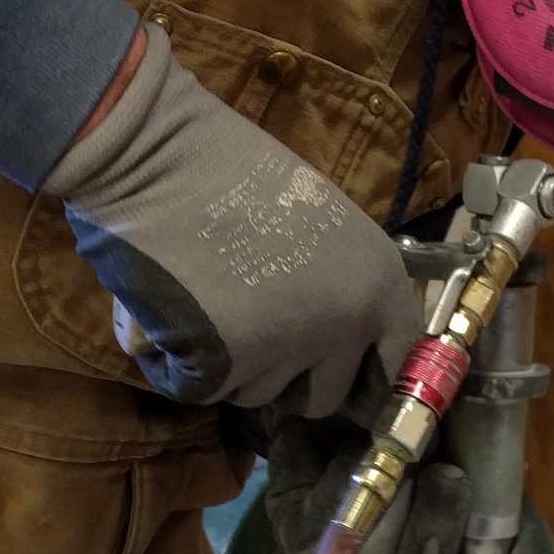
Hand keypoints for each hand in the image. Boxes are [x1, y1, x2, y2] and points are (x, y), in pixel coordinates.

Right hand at [44, 25, 418, 413]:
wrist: (159, 155)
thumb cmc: (234, 173)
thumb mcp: (324, 226)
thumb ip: (342, 286)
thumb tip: (343, 346)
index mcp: (382, 284)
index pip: (395, 364)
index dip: (359, 372)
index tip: (333, 371)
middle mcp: (350, 323)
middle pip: (325, 397)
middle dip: (288, 379)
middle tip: (251, 332)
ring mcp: (293, 347)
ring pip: (263, 395)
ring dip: (234, 369)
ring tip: (208, 304)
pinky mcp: (232, 363)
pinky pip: (209, 391)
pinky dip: (187, 368)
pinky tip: (176, 315)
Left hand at [260, 416, 553, 553]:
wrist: (383, 389)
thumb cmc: (453, 447)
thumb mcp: (504, 493)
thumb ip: (524, 545)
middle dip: (432, 542)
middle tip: (450, 477)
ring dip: (398, 504)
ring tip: (419, 450)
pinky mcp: (297, 533)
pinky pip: (328, 520)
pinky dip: (353, 476)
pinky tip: (364, 446)